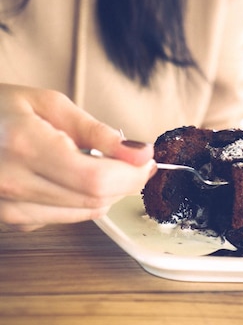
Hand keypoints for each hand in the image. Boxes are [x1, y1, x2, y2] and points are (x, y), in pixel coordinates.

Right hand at [0, 84, 154, 229]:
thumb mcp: (49, 104)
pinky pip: (65, 216)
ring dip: (107, 192)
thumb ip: (97, 131)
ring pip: (85, 213)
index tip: (147, 160)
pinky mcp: (11, 220)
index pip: (96, 178)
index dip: (131, 174)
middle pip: (95, 200)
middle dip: (126, 182)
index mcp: (25, 146)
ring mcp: (9, 208)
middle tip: (135, 160)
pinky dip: (82, 198)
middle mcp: (14, 184)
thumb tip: (140, 152)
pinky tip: (72, 176)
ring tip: (102, 163)